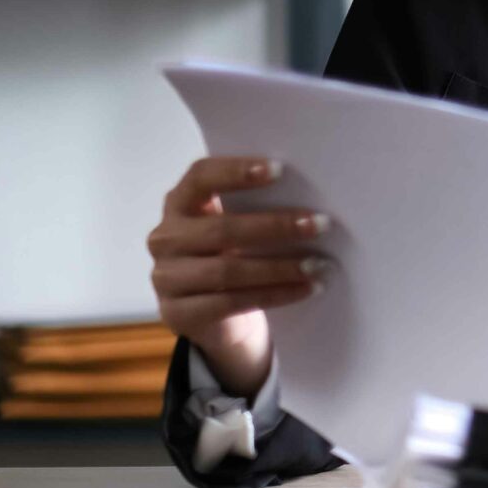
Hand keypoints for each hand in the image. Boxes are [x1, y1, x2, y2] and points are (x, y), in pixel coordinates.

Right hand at [147, 156, 329, 398]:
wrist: (216, 317)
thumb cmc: (233, 255)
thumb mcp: (236, 227)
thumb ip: (255, 207)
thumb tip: (311, 198)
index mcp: (180, 203)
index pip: (200, 177)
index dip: (236, 172)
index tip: (281, 170)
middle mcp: (166, 237)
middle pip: (221, 229)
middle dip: (276, 226)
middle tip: (321, 224)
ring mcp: (167, 278)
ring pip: (228, 270)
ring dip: (280, 267)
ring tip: (319, 265)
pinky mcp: (179, 313)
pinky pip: (232, 302)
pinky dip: (275, 294)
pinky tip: (306, 288)